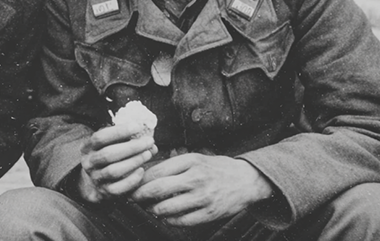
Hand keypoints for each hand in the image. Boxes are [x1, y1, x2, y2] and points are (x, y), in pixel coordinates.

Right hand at [77, 123, 156, 202]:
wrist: (94, 182)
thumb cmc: (107, 157)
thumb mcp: (110, 144)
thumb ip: (127, 140)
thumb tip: (150, 143)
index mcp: (88, 147)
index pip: (100, 137)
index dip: (118, 131)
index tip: (137, 126)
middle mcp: (89, 163)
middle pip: (108, 154)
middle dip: (131, 147)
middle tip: (149, 141)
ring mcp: (96, 178)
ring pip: (113, 171)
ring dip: (133, 161)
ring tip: (148, 154)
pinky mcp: (105, 192)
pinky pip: (118, 188)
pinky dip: (131, 180)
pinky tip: (141, 171)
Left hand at [131, 154, 272, 226]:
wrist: (246, 180)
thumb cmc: (216, 168)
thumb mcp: (196, 158)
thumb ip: (173, 165)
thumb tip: (145, 174)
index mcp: (190, 161)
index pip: (156, 171)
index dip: (140, 180)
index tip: (133, 183)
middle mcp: (196, 178)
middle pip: (157, 189)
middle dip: (140, 196)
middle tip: (134, 198)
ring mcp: (203, 197)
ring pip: (166, 208)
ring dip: (153, 210)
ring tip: (150, 208)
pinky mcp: (209, 213)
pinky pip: (180, 221)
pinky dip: (169, 220)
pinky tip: (166, 216)